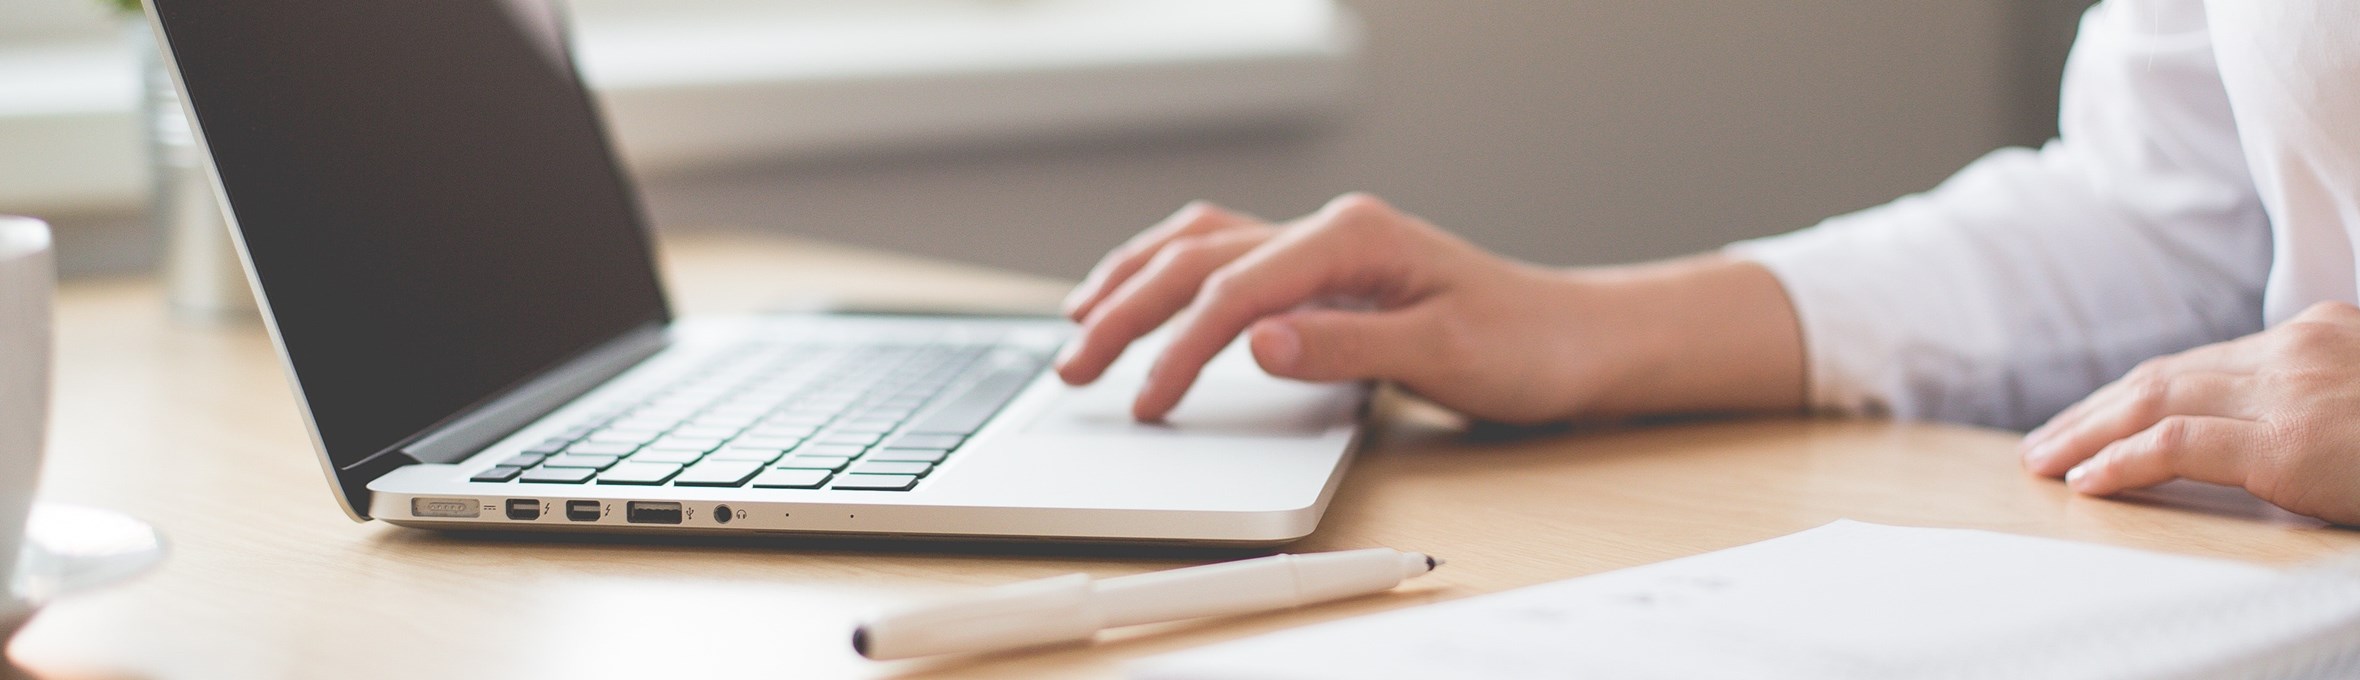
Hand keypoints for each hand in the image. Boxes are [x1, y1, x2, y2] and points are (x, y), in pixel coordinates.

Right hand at [1054, 193, 1806, 422]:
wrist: (1575, 339)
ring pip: (1201, 245)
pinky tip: (1144, 296)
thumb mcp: (1443, 355)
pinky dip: (1172, 275)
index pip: (1235, 290)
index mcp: (1353, 239)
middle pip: (1198, 259)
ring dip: (1134, 280)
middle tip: (1074, 369)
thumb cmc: (1523, 345)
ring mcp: (1325, 246)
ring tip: (1078, 323)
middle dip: (1125, 311)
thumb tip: (1256, 342)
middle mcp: (1331, 230)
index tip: (1146, 403)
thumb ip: (1345, 347)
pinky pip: (1226, 257)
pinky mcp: (1325, 272)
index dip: (1179, 349)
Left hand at [2021, 301, 2359, 523]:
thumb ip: (2312, 399)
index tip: (2092, 419)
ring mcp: (2289, 390)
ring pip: (2156, 401)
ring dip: (2087, 434)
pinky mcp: (2288, 443)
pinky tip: (2086, 480)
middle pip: (2165, 377)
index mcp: (2315, 332)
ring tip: (2044, 462)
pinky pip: (2178, 445)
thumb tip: (2265, 434)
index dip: (2132, 393)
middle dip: (2093, 412)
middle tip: (2044, 442)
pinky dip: (2121, 461)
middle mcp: (2293, 348)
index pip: (2199, 363)